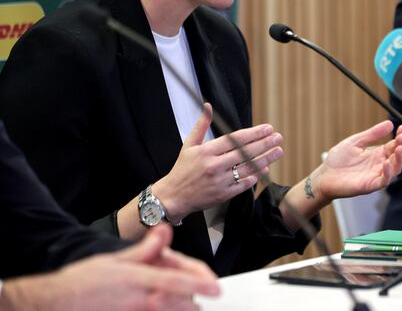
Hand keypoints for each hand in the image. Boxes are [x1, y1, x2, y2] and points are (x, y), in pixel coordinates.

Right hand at [0, 225, 218, 310]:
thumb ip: (145, 249)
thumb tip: (165, 230)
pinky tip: (168, 309)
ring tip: (190, 305)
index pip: (177, 281)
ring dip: (181, 310)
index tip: (217, 288)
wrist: (54, 303)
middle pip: (179, 304)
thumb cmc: (84, 281)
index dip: (199, 284)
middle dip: (193, 302)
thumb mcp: (115, 260)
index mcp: (138, 279)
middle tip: (202, 298)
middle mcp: (139, 300)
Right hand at [155, 103, 284, 220]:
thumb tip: (208, 106)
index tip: (267, 128)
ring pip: (248, 168)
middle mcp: (214, 165)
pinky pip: (243, 184)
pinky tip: (265, 169)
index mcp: (206, 151)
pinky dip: (255, 177)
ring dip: (265, 159)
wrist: (172, 197)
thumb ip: (201, 125)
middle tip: (278, 137)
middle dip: (264, 144)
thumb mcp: (189, 145)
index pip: (235, 139)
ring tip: (278, 152)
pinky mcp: (223, 195)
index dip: (254, 133)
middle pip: (245, 153)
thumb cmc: (182, 169)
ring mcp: (219, 181)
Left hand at [312, 121, 401, 201]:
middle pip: (398, 157)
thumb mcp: (356, 142)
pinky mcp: (370, 185)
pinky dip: (388, 173)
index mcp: (377, 154)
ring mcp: (376, 175)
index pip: (395, 145)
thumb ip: (372, 134)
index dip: (400, 137)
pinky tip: (386, 163)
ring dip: (400, 159)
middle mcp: (379, 165)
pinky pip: (384, 181)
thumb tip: (390, 123)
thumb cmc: (338, 159)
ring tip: (399, 148)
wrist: (325, 175)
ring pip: (396, 169)